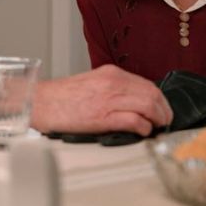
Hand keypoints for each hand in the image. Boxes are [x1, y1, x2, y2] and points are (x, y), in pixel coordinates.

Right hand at [30, 64, 172, 135]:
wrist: (40, 102)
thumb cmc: (62, 97)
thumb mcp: (92, 83)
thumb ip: (112, 89)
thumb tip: (133, 104)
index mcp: (111, 73)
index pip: (147, 84)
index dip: (160, 100)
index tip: (162, 110)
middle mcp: (113, 82)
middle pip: (153, 94)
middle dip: (164, 111)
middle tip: (165, 122)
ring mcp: (108, 99)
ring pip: (148, 106)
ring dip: (158, 119)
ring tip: (157, 128)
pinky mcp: (103, 116)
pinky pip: (134, 120)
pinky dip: (144, 128)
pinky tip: (143, 132)